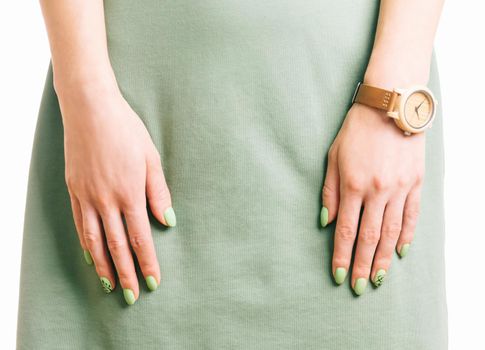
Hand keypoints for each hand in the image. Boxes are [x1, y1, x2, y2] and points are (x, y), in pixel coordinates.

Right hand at [60, 85, 175, 304]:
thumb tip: (167, 220)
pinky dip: (86, 245)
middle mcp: (106, 200)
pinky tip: (91, 256)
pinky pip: (80, 224)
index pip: (140, 238)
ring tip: (111, 285)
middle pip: (117, 246)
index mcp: (130, 192)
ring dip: (104, 266)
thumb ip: (159, 192)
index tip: (153, 282)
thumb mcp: (151, 157)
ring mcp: (86, 196)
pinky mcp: (73, 189)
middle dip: (126, 273)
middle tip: (132, 296)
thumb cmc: (126, 130)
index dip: (147, 262)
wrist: (90, 108)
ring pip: (94, 241)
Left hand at [320, 103, 424, 294]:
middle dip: (360, 265)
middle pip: (368, 238)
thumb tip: (326, 221)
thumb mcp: (333, 157)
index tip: (337, 275)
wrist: (390, 106)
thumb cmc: (356, 131)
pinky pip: (411, 216)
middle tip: (357, 287)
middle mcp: (377, 192)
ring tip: (376, 279)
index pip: (345, 231)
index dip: (340, 256)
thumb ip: (330, 191)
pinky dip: (405, 236)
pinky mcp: (415, 183)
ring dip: (382, 258)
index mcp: (353, 185)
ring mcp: (399, 188)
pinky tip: (399, 252)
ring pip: (391, 233)